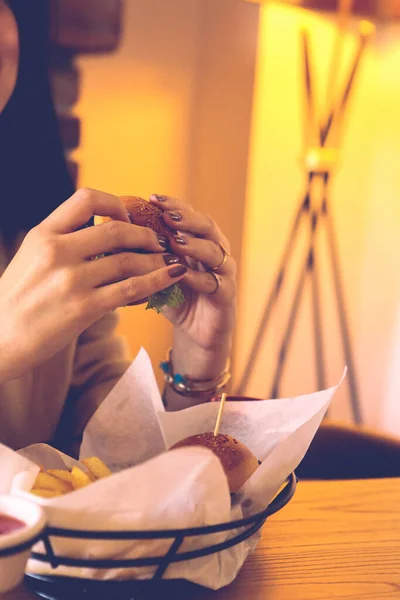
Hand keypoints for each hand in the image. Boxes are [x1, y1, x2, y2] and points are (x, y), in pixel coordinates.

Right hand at [0, 188, 186, 380]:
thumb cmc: (17, 300)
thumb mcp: (31, 258)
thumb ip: (62, 243)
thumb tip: (102, 235)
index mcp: (43, 234)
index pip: (86, 199)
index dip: (115, 204)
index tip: (127, 217)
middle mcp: (57, 251)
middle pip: (116, 230)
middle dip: (145, 234)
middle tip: (158, 242)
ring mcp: (71, 280)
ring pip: (129, 260)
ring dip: (156, 258)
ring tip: (170, 261)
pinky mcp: (84, 308)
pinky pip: (131, 289)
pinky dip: (157, 280)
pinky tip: (172, 276)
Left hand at [149, 194, 235, 357]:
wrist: (193, 331)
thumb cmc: (173, 296)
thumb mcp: (154, 271)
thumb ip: (140, 252)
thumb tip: (106, 230)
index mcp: (198, 240)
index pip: (189, 214)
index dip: (173, 205)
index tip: (153, 198)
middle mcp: (215, 251)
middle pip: (207, 227)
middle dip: (187, 219)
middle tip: (167, 217)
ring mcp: (224, 273)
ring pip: (215, 252)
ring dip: (195, 246)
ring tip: (176, 242)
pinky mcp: (227, 297)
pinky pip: (216, 283)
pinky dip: (198, 278)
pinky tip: (182, 274)